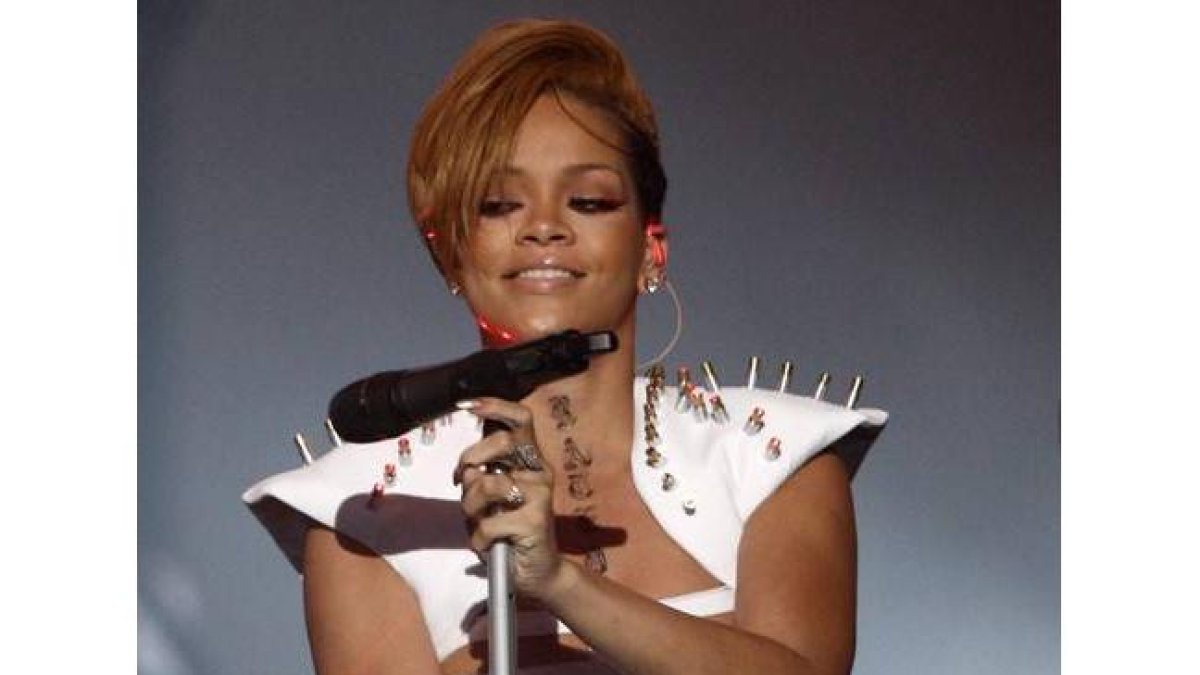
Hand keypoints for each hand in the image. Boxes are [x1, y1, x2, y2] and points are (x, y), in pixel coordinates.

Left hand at [455, 397, 562, 599]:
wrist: (537, 571)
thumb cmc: (508, 530)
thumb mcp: (487, 499)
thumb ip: (478, 477)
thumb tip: (468, 469)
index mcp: (528, 460)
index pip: (520, 419)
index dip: (494, 406)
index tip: (466, 406)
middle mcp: (539, 472)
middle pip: (503, 442)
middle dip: (471, 457)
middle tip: (460, 479)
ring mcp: (540, 496)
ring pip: (488, 484)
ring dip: (470, 506)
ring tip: (477, 521)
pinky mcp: (535, 522)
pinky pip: (489, 523)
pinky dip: (478, 537)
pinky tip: (488, 545)